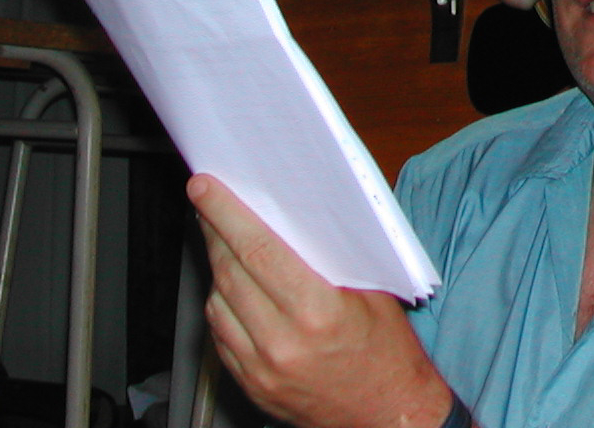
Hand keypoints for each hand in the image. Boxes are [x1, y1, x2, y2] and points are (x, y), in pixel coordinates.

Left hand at [189, 175, 454, 427]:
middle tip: (204, 199)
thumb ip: (330, 259)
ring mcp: (261, 369)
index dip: (227, 214)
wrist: (387, 416)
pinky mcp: (251, 386)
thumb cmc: (389, 353)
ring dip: (215, 265)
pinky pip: (221, 335)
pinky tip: (230, 285)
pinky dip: (221, 303)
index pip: (259, 251)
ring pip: (218, 303)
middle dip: (213, 229)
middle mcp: (282, 344)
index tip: (206, 188)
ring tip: (218, 237)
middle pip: (231, 272)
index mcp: (317, 314)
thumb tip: (291, 216)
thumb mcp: (374, 293)